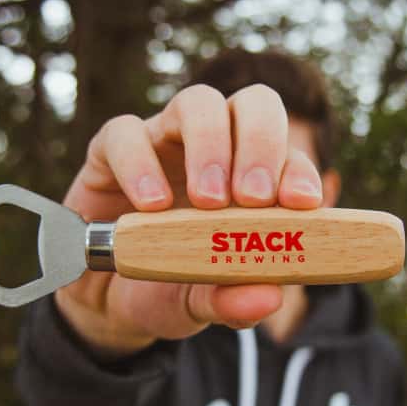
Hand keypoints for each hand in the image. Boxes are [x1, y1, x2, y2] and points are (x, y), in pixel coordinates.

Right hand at [55, 84, 322, 356]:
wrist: (107, 298)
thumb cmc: (169, 288)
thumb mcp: (202, 302)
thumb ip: (233, 301)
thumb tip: (269, 297)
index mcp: (249, 180)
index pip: (289, 155)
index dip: (299, 171)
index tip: (299, 204)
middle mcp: (214, 149)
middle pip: (254, 104)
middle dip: (261, 144)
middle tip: (252, 198)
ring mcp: (164, 141)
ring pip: (199, 102)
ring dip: (211, 146)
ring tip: (207, 202)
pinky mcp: (112, 149)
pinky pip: (126, 133)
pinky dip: (141, 164)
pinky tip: (151, 206)